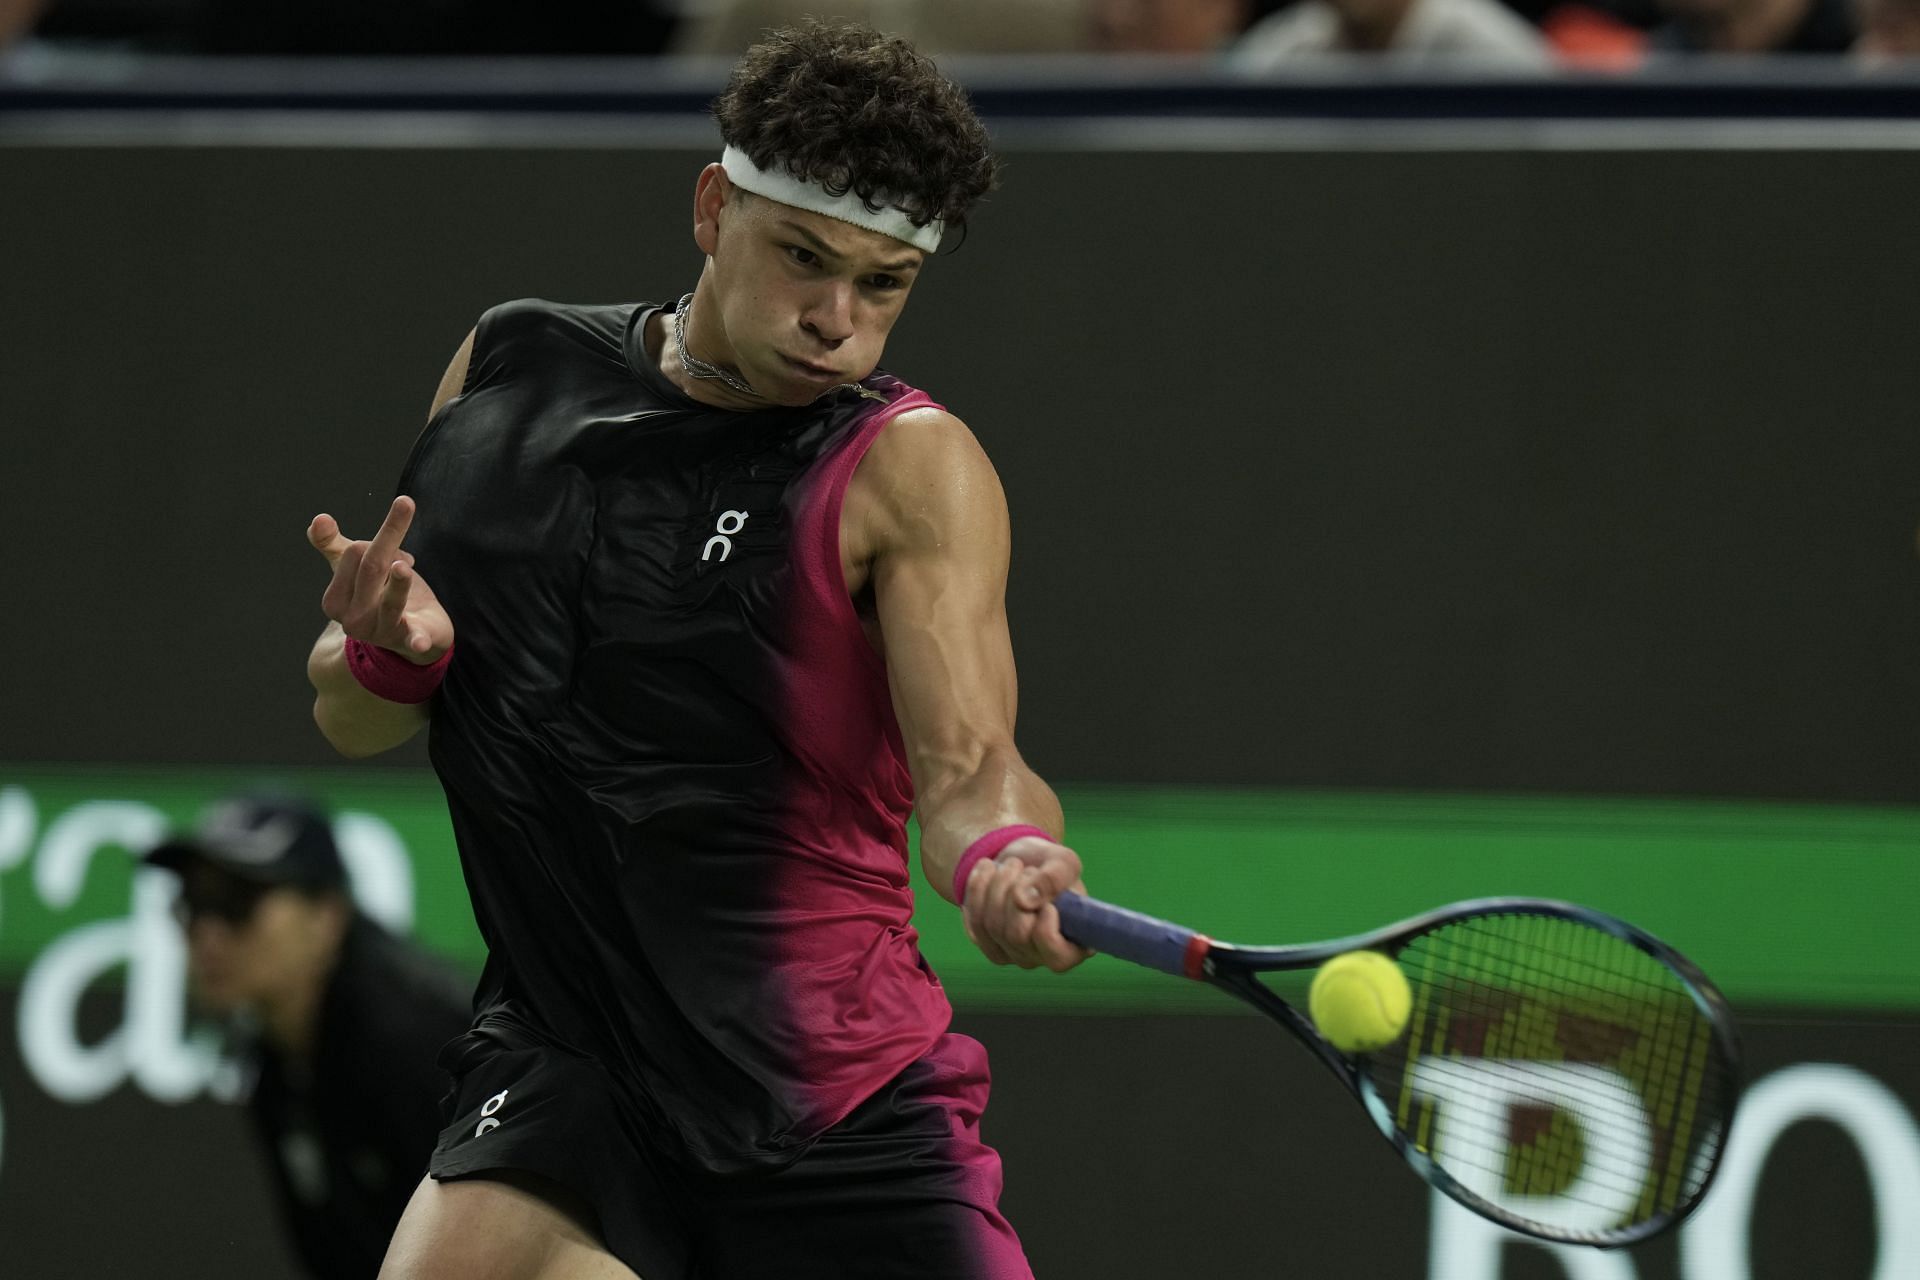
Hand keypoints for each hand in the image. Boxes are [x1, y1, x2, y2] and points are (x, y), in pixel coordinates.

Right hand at [308, 495, 452, 661]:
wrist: (407, 633)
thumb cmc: (379, 594)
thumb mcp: (356, 570)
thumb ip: (334, 546)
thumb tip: (319, 519)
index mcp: (334, 600)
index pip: (353, 554)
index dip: (379, 541)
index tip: (394, 552)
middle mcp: (353, 619)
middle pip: (372, 569)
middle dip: (389, 536)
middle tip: (405, 503)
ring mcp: (380, 632)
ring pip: (391, 601)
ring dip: (399, 583)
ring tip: (403, 567)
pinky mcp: (409, 641)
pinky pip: (412, 639)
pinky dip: (416, 640)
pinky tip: (420, 641)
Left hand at [961, 837, 1091, 972]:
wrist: (1019, 860)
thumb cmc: (1049, 866)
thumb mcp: (1063, 861)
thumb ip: (1055, 878)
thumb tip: (1025, 901)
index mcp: (1074, 944)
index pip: (1058, 958)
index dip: (1047, 930)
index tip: (1048, 903)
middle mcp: (1043, 956)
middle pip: (1017, 936)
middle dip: (1016, 893)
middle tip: (1027, 869)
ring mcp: (1013, 954)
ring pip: (992, 925)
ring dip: (998, 884)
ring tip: (1011, 865)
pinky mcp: (987, 943)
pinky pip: (974, 920)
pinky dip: (977, 887)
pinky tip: (988, 870)